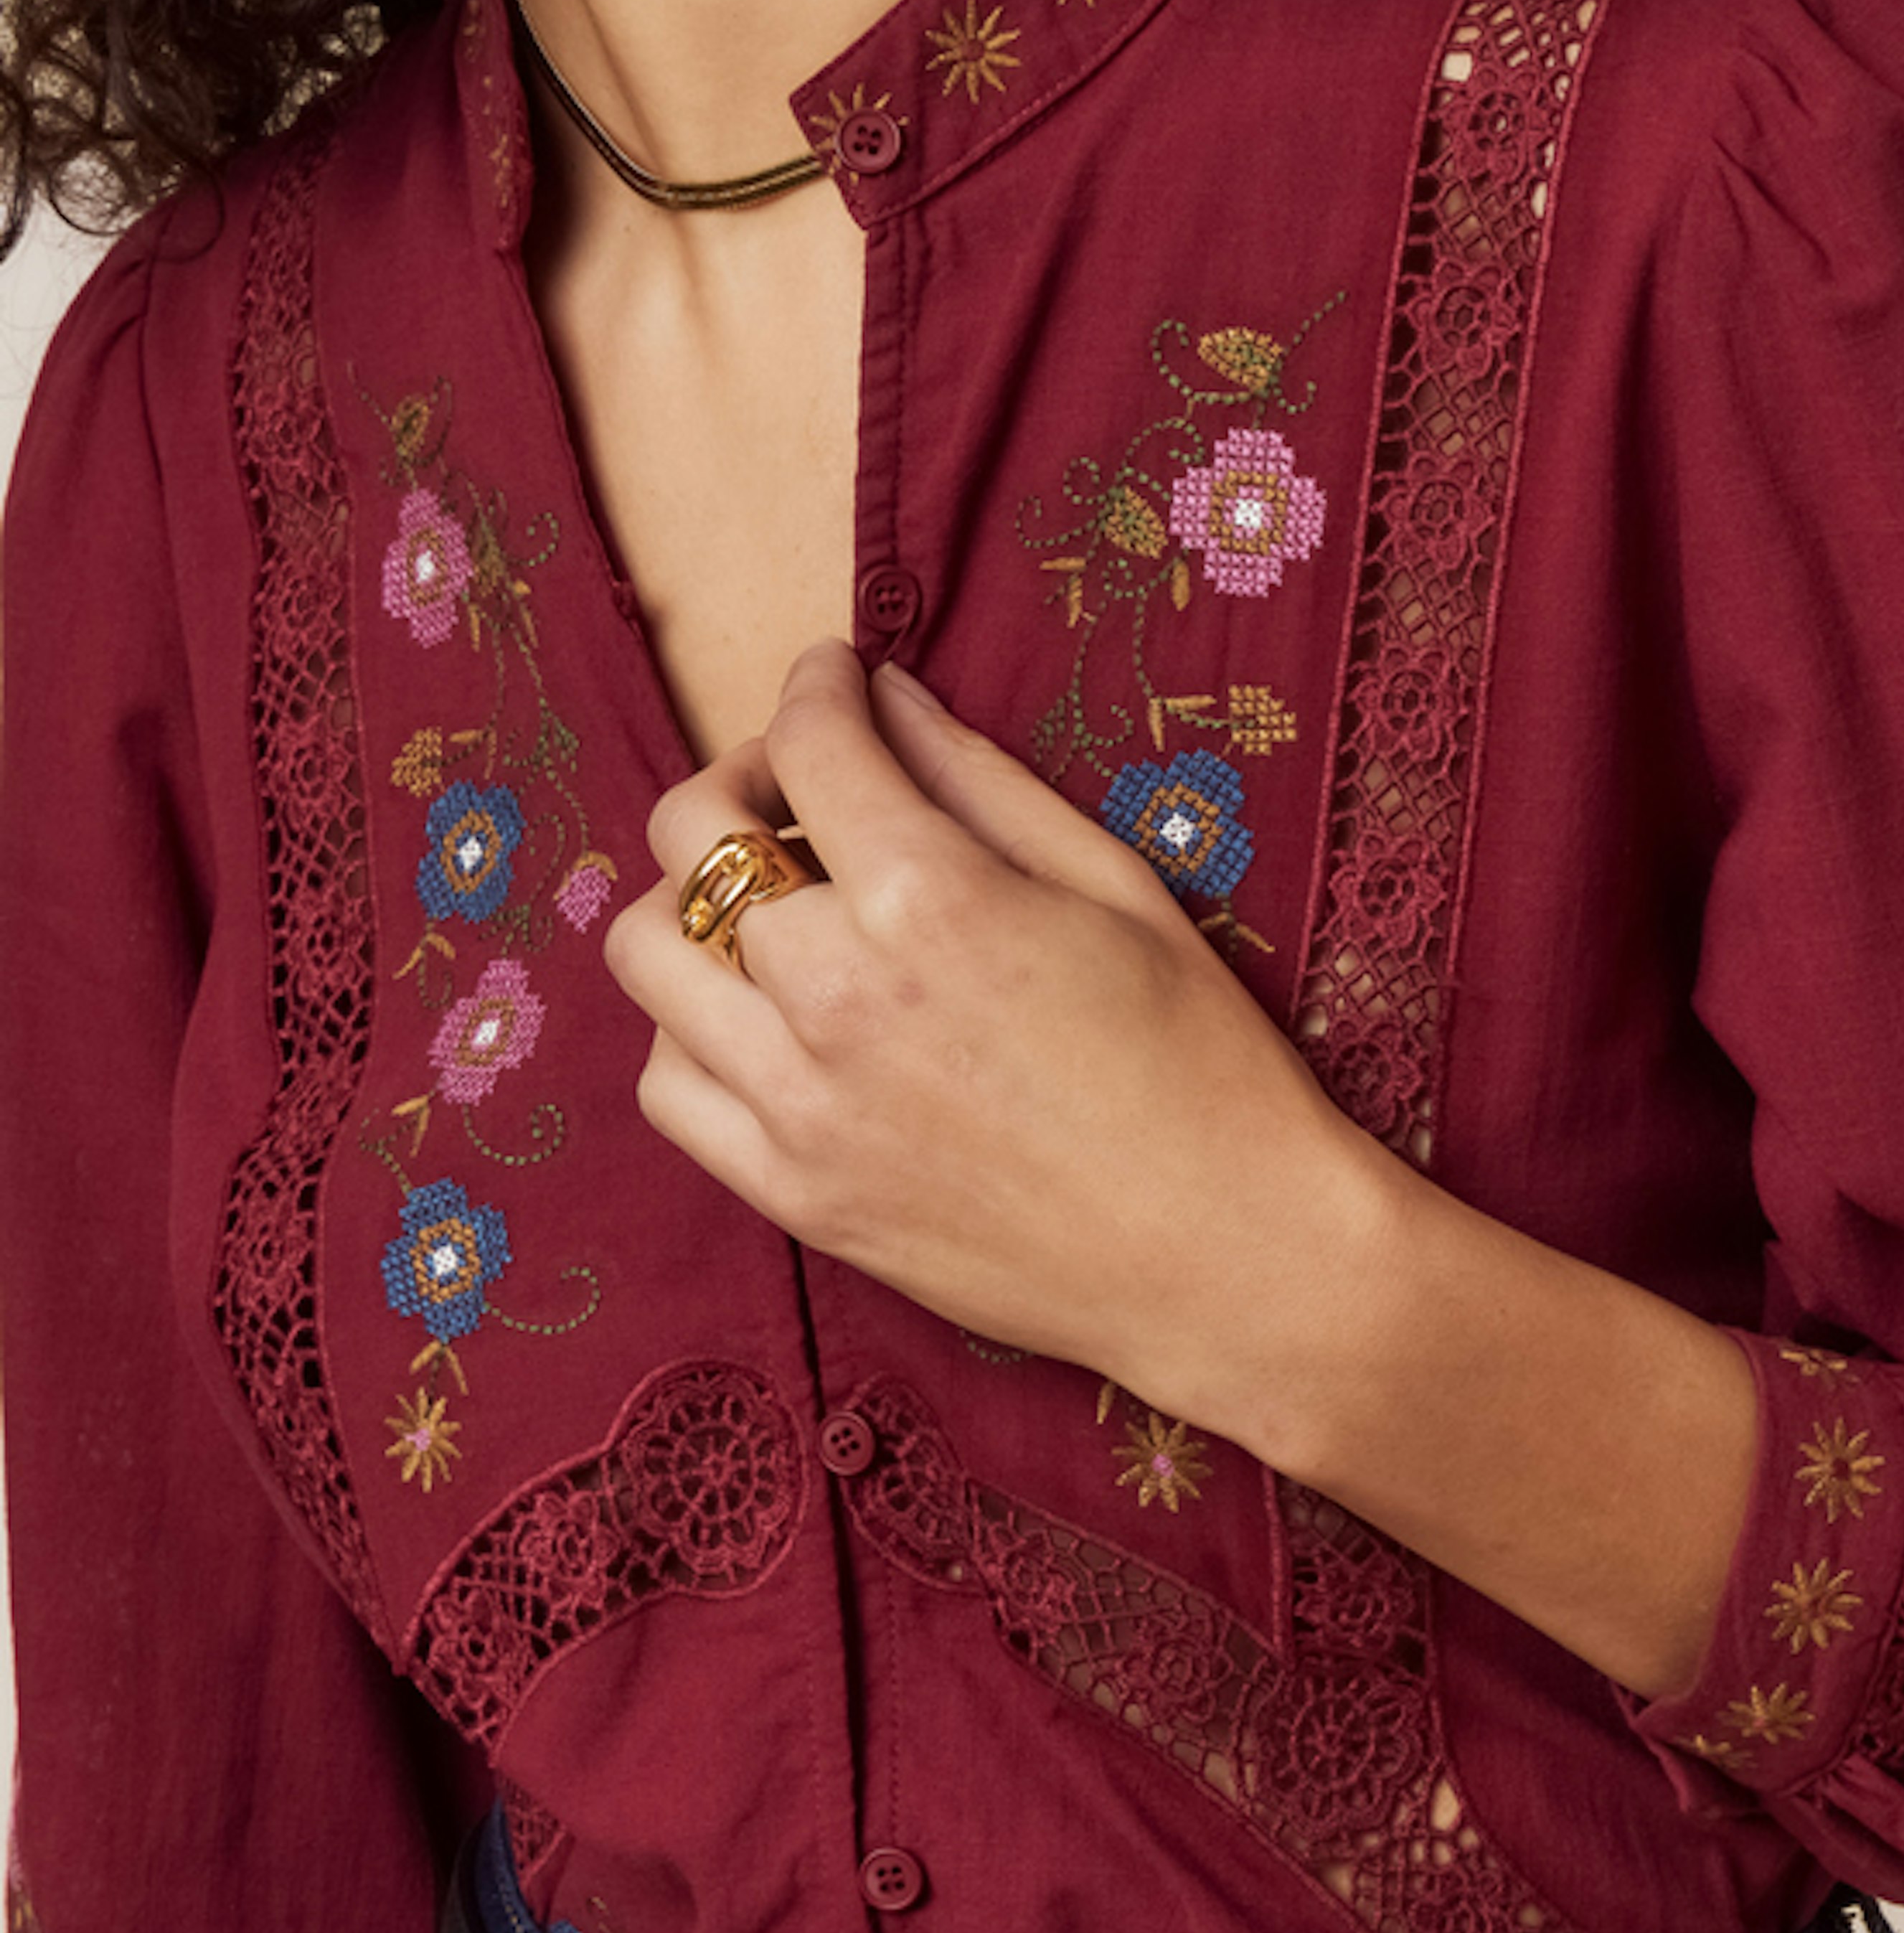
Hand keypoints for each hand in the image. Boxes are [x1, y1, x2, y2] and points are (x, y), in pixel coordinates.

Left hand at [605, 640, 1392, 1446]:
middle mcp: (836, 995)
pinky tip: (767, 1017)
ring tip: (775, 909)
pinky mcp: (793, 1194)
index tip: (835, 679)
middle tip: (805, 789)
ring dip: (694, 903)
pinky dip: (692, 1030)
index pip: (809, 743)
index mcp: (931, 899)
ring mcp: (800, 1104)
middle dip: (742, 777)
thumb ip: (980, 779)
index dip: (815, 684)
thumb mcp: (1113, 883)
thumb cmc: (1199, 1059)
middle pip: (691, 835)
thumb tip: (886, 700)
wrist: (1225, 1253)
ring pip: (649, 956)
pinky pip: (668, 1087)